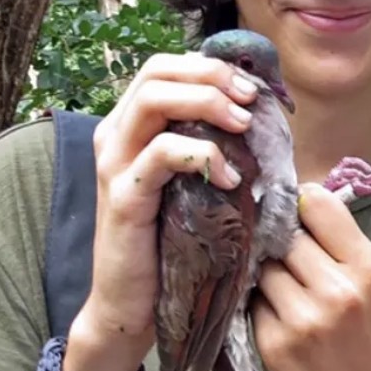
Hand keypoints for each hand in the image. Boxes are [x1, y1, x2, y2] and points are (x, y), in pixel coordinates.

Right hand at [65, 51, 257, 370]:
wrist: (132, 304)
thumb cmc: (170, 241)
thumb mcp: (191, 181)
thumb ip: (208, 143)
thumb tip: (256, 111)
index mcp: (130, 126)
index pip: (164, 67)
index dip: (210, 66)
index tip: (251, 88)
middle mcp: (114, 135)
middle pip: (157, 72)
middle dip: (211, 76)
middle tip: (251, 100)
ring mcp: (114, 163)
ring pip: (154, 100)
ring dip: (206, 103)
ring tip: (243, 126)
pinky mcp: (122, 196)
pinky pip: (161, 154)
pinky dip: (201, 154)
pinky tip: (229, 177)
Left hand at [252, 182, 370, 370]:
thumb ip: (341, 248)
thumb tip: (297, 203)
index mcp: (369, 269)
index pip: (318, 204)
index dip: (299, 204)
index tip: (292, 213)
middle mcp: (337, 289)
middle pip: (283, 235)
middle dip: (278, 244)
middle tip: (283, 259)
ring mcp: (303, 318)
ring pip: (262, 268)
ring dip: (264, 276)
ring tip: (283, 296)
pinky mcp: (274, 344)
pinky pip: (251, 303)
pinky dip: (257, 307)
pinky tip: (275, 321)